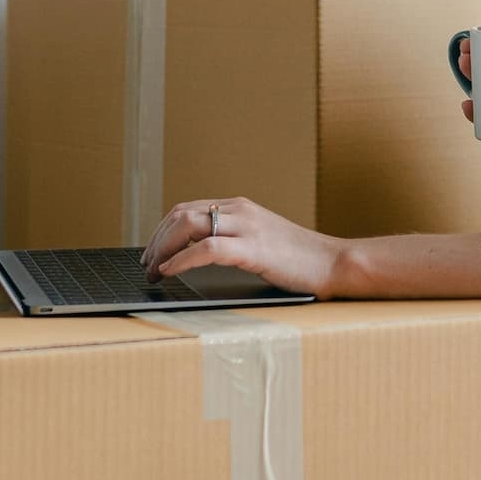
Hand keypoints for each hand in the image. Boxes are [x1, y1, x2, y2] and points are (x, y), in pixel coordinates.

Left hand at [141, 197, 347, 298]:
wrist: (333, 263)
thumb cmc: (300, 259)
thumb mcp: (261, 240)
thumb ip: (234, 239)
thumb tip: (199, 253)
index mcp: (240, 207)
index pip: (187, 209)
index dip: (162, 231)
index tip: (152, 253)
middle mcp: (240, 210)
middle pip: (181, 214)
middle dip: (156, 240)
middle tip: (146, 265)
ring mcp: (247, 227)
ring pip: (189, 225)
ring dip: (163, 249)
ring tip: (154, 271)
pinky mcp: (253, 248)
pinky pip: (206, 249)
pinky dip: (182, 260)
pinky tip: (171, 272)